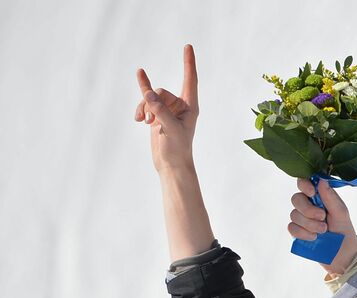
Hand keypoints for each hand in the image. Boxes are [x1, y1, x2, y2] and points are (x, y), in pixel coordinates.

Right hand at [135, 45, 198, 174]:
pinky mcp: (157, 116)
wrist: (171, 165)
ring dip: (144, 108)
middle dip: (151, 102)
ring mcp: (168, 111)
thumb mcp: (170, 129)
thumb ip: (160, 110)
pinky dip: (141, 110)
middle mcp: (180, 106)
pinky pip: (145, 104)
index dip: (188, 63)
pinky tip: (139, 120)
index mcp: (190, 107)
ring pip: (151, 98)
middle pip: (161, 91)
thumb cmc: (177, 149)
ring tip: (143, 122)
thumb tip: (148, 94)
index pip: (190, 79)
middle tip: (151, 120)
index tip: (188, 46)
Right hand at [290, 178, 356, 274]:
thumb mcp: (341, 213)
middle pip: (296, 199)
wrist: (343, 254)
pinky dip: (303, 233)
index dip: (304, 185)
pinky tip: (314, 238)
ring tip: (323, 231)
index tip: (311, 193)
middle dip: (308, 209)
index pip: (304, 183)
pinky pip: (292, 228)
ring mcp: (301, 219)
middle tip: (322, 217)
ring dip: (309, 224)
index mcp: (319, 197)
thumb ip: (330, 197)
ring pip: (294, 214)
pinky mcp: (298, 232)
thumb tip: (321, 180)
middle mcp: (308, 205)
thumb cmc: (344, 230)